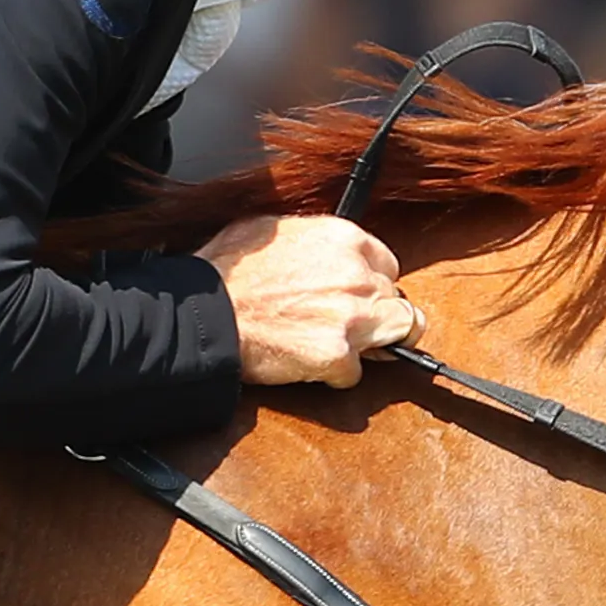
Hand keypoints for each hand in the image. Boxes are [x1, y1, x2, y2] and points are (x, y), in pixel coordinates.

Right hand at [208, 212, 417, 387]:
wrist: (206, 313)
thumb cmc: (227, 272)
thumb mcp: (273, 231)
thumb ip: (312, 240)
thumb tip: (320, 251)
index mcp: (344, 239)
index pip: (388, 265)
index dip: (372, 284)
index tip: (358, 297)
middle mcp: (357, 275)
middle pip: (398, 301)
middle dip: (378, 316)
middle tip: (351, 328)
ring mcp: (352, 317)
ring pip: (399, 333)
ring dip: (375, 344)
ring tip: (344, 348)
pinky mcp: (337, 355)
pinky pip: (355, 372)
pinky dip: (335, 374)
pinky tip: (308, 364)